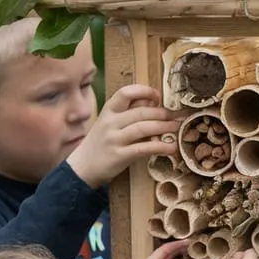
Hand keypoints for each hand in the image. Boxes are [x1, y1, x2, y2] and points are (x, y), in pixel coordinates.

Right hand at [67, 84, 181, 187]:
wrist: (83, 167)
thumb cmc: (101, 142)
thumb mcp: (110, 123)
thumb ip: (130, 113)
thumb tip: (154, 103)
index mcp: (108, 110)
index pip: (126, 92)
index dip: (145, 91)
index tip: (158, 97)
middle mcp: (110, 122)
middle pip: (140, 112)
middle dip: (161, 113)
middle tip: (175, 116)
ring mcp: (114, 139)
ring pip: (143, 128)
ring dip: (164, 127)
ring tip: (175, 128)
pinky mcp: (119, 156)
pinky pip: (144, 149)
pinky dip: (161, 147)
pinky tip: (171, 148)